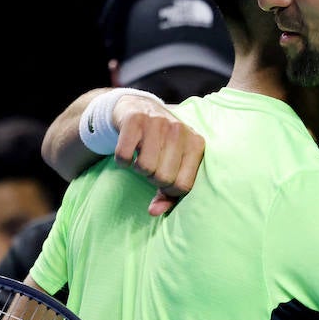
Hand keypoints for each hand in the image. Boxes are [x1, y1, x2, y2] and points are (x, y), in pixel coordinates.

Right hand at [111, 97, 205, 214]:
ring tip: (141, 158)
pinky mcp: (134, 119)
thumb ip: (169, 193)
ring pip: (144, 167)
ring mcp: (158, 122)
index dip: (169, 190)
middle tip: (151, 167)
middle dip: (152, 179)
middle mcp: (179, 130)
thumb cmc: (161, 144)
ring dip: (138, 168)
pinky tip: (128, 151)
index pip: (183, 186)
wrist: (139, 107)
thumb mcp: (173, 165)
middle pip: (163, 178)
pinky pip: (125, 156)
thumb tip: (155, 212)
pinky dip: (122, 160)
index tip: (163, 182)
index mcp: (196, 143)